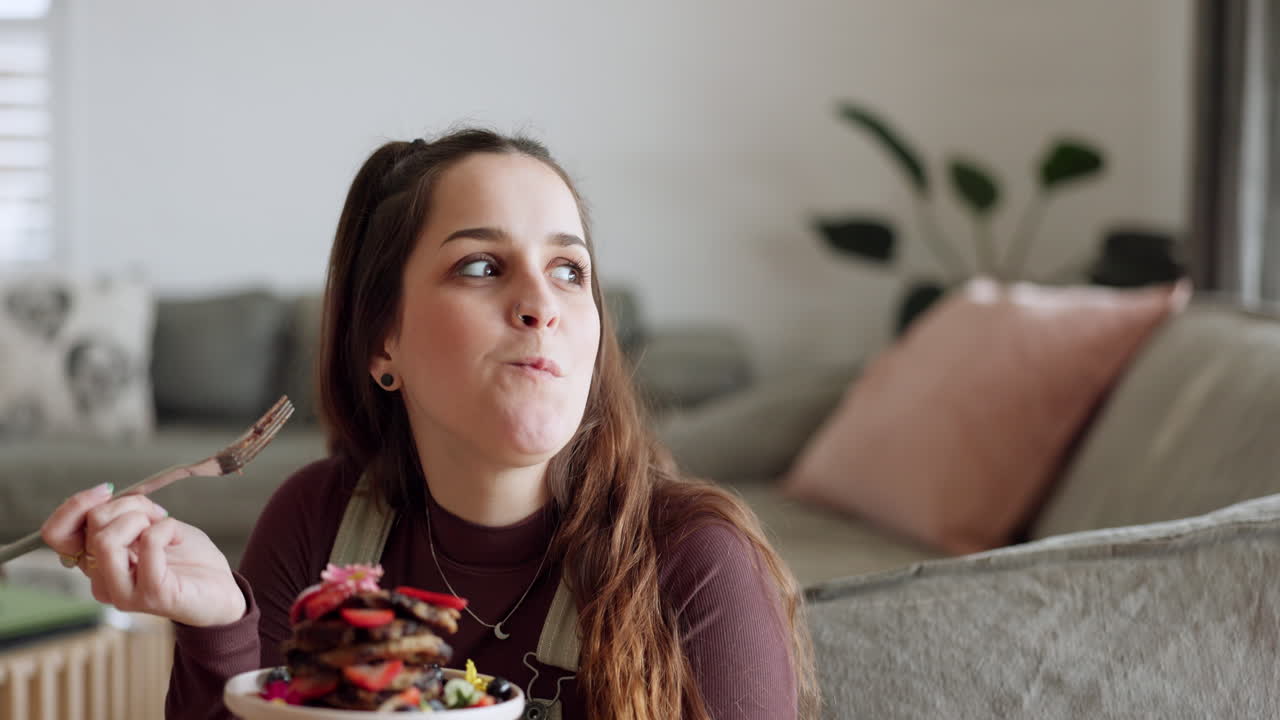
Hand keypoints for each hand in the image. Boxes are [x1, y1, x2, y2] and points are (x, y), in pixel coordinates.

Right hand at [40, 483, 247, 627]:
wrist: (221, 590)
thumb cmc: (186, 557)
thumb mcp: (152, 524)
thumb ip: (125, 514)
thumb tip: (105, 494)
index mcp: (96, 563)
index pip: (56, 534)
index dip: (75, 505)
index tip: (108, 490)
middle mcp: (101, 581)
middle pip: (91, 527)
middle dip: (129, 506)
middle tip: (155, 515)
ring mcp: (122, 593)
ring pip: (106, 540)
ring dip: (141, 519)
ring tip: (164, 528)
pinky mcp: (151, 596)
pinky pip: (148, 545)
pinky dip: (166, 528)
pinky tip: (177, 539)